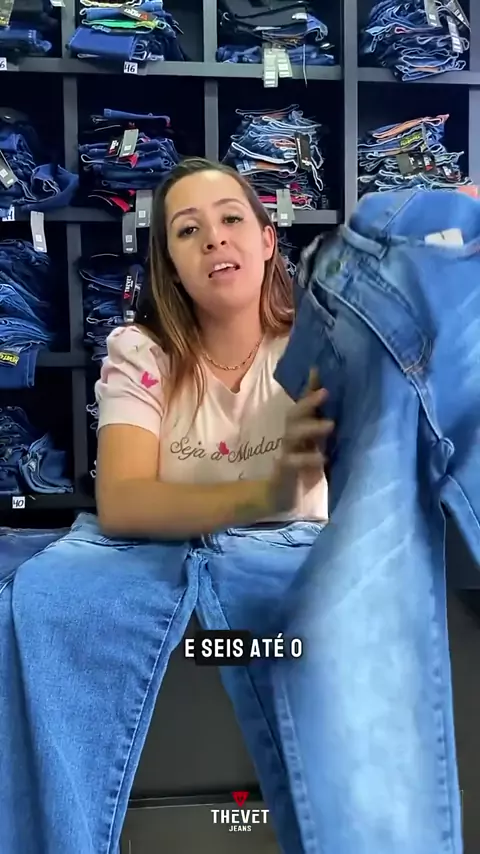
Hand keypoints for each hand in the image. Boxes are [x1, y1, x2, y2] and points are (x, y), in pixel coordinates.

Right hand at [269, 369, 333, 514]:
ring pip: (293, 434)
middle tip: (325, 392)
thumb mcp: (313, 444)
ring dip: (311, 428)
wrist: (276, 495)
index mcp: (298, 428)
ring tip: (331, 425)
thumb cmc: (301, 467)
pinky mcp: (284, 470)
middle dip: (308, 402)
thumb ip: (320, 426)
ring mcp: (286, 452)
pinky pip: (293, 461)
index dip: (310, 388)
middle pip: (295, 414)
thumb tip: (333, 404)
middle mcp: (290, 436)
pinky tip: (323, 458)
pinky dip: (308, 459)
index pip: (302, 404)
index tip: (317, 370)